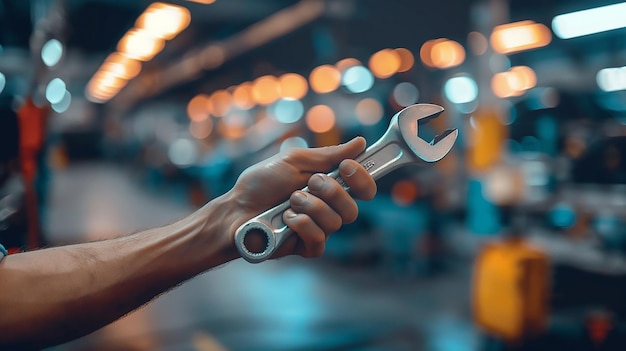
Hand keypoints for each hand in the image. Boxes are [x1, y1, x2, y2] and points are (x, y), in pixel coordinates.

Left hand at [226, 137, 376, 258]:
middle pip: (353, 208)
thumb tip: (360, 143)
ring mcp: (318, 229)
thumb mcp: (294, 160)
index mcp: (329, 186)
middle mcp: (328, 208)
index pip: (363, 187)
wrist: (235, 209)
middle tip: (309, 183)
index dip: (362, 178)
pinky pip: (320, 239)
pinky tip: (286, 219)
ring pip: (336, 223)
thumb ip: (327, 155)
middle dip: (331, 192)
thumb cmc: (261, 183)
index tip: (347, 167)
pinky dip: (302, 225)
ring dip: (310, 206)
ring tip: (289, 201)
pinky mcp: (306, 247)